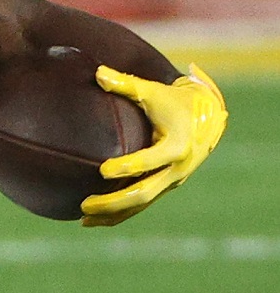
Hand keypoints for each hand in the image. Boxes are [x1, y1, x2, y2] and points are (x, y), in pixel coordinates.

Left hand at [83, 63, 227, 225]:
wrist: (208, 116)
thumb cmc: (174, 100)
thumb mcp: (154, 91)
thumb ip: (126, 83)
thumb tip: (97, 73)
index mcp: (177, 146)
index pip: (149, 161)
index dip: (126, 167)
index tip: (102, 171)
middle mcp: (177, 169)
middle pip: (143, 193)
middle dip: (113, 202)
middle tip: (84, 204)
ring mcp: (172, 180)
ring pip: (142, 204)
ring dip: (114, 214)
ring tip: (83, 219)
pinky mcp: (166, 185)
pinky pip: (142, 203)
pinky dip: (121, 213)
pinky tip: (95, 219)